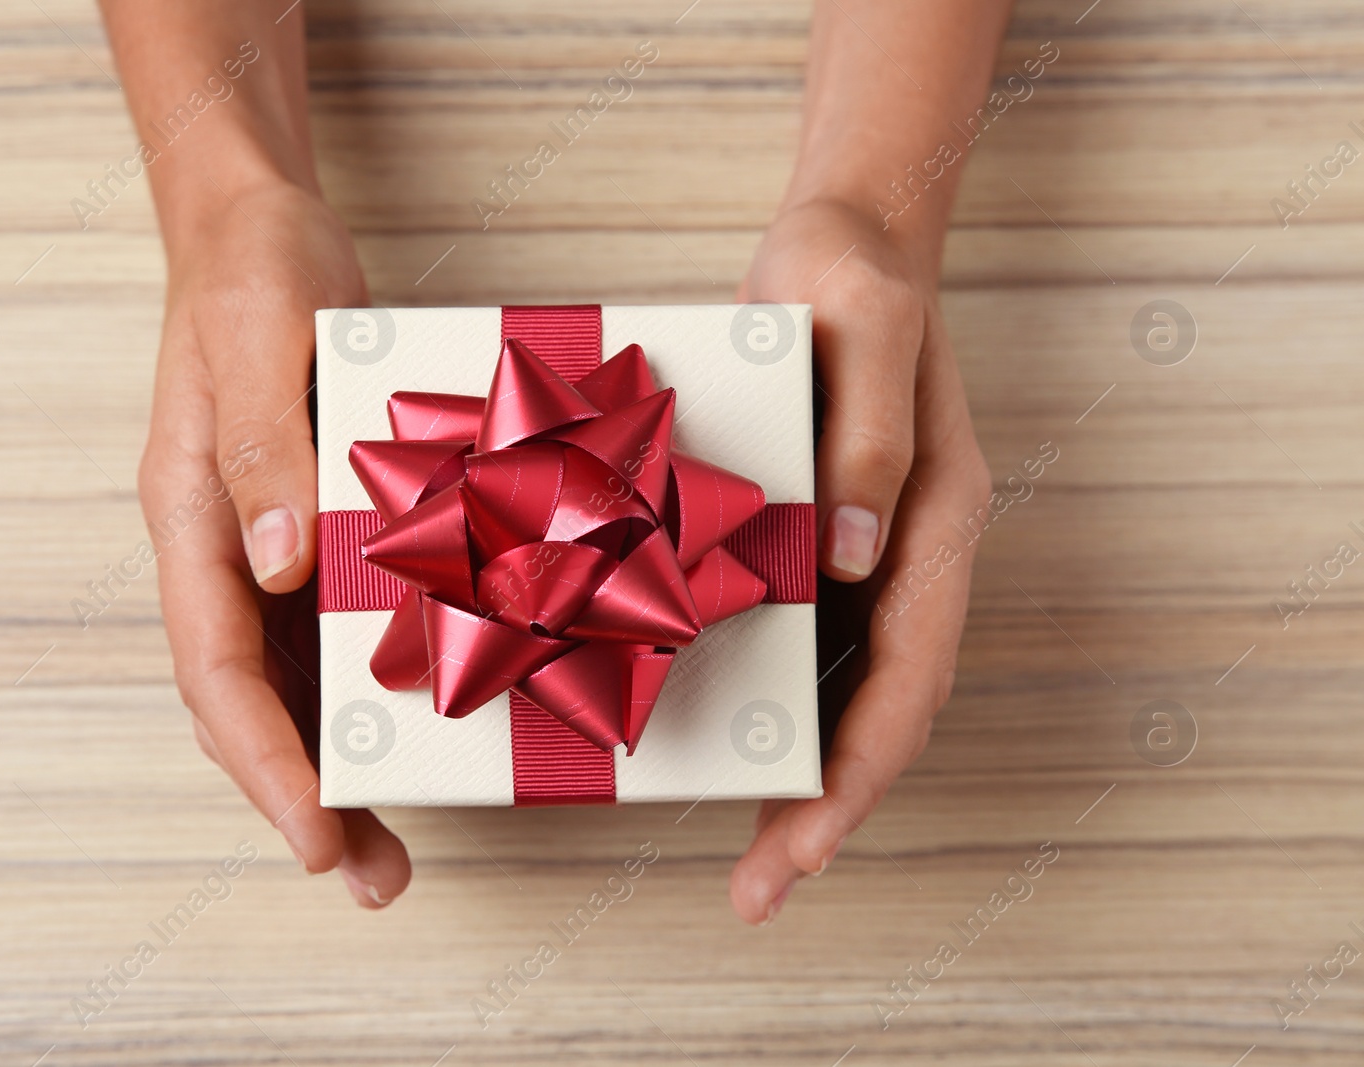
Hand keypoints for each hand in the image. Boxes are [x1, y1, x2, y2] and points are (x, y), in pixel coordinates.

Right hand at [137, 179, 410, 907]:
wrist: (262, 228)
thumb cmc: (251, 272)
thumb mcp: (258, 339)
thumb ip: (262, 451)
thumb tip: (276, 570)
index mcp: (191, 518)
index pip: (215, 667)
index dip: (262, 761)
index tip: (314, 834)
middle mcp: (226, 551)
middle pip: (253, 702)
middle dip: (304, 797)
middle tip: (370, 875)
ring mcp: (270, 547)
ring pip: (296, 681)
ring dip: (341, 764)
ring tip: (395, 846)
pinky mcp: (321, 529)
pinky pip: (341, 628)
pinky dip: (375, 689)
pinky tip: (424, 730)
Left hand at [729, 197, 990, 923]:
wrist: (841, 236)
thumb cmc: (849, 271)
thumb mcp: (859, 325)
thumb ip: (866, 436)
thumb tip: (849, 558)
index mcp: (935, 516)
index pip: (909, 673)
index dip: (860, 770)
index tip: (808, 844)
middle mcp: (907, 549)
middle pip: (880, 707)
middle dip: (827, 808)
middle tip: (762, 889)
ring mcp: (865, 550)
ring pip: (843, 690)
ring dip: (800, 777)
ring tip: (748, 856)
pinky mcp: (817, 535)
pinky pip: (803, 643)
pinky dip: (772, 706)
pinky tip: (723, 744)